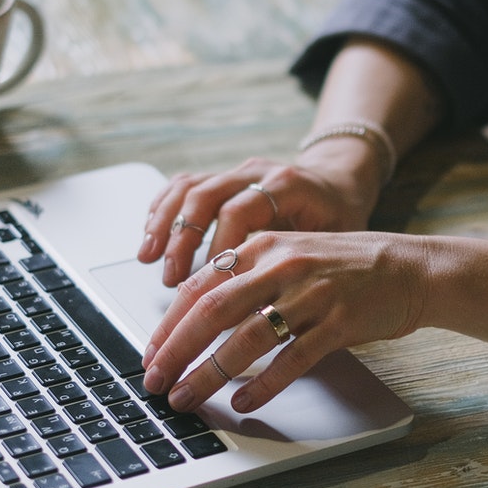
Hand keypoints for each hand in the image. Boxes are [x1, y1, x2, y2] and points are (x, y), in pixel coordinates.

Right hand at [137, 155, 379, 287]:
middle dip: (182, 240)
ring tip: (148, 259)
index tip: (211, 283)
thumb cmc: (339, 220)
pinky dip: (161, 210)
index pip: (240, 210)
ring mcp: (235, 172)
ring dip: (164, 225)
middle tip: (171, 279)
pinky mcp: (221, 178)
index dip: (219, 247)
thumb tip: (263, 315)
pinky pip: (182, 185)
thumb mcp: (333, 244)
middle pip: (205, 195)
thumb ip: (299, 270)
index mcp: (287, 185)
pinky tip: (150, 238)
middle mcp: (256, 172)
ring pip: (188, 187)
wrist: (339, 184)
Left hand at [140, 229, 432, 412]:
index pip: (199, 286)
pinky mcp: (339, 322)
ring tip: (188, 398)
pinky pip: (292, 358)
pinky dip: (263, 385)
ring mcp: (311, 294)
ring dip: (210, 374)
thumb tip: (196, 317)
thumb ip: (246, 278)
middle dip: (176, 350)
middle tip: (155, 381)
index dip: (168, 324)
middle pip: (212, 311)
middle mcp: (282, 266)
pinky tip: (243, 403)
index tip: (150, 355)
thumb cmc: (345, 268)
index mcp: (262, 247)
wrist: (410, 268)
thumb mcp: (289, 257)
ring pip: (246, 338)